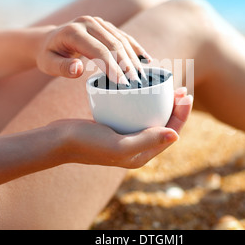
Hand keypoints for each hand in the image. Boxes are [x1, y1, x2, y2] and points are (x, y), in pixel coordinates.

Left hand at [36, 16, 151, 84]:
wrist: (48, 40)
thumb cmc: (49, 55)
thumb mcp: (48, 64)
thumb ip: (62, 68)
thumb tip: (78, 69)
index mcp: (74, 32)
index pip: (99, 51)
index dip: (113, 68)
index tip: (123, 84)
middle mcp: (88, 22)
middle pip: (114, 44)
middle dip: (127, 64)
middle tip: (136, 83)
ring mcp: (98, 21)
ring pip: (121, 40)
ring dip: (133, 58)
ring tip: (142, 76)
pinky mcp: (105, 25)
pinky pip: (123, 36)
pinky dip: (135, 48)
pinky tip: (146, 59)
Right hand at [50, 88, 192, 168]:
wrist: (58, 141)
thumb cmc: (87, 143)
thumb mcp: (120, 144)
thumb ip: (147, 140)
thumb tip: (176, 135)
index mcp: (143, 155)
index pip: (171, 133)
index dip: (182, 115)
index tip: (186, 96)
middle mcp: (138, 148)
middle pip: (164, 126)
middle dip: (176, 109)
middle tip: (182, 89)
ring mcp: (127, 138)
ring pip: (152, 119)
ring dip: (163, 105)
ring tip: (169, 88)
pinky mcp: (117, 129)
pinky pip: (138, 115)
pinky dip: (146, 103)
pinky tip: (145, 91)